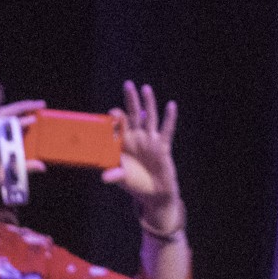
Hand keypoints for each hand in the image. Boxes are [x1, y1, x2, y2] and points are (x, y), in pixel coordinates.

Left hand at [105, 81, 183, 230]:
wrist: (153, 193)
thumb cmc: (135, 184)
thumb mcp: (123, 179)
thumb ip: (115, 175)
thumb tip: (105, 177)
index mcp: (123, 144)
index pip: (118, 126)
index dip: (116, 118)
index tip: (113, 112)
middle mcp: (136, 139)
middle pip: (133, 115)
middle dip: (131, 100)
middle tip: (128, 85)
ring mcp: (149, 141)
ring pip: (149, 117)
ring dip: (148, 103)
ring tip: (146, 88)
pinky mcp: (162, 146)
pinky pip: (167, 129)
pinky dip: (169, 118)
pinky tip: (171, 105)